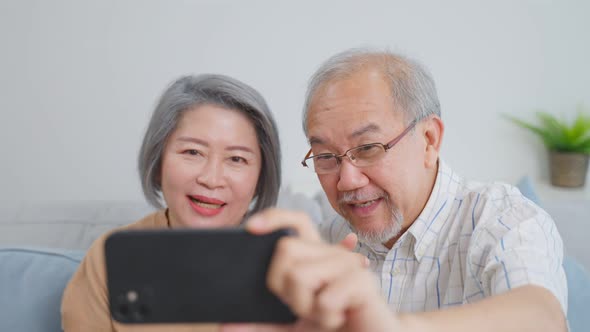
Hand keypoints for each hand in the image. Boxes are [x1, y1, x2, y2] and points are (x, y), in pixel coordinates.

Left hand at [221, 208, 397, 331]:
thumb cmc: (333, 329)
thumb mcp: (292, 328)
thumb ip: (262, 325)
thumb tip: (226, 326)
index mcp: (314, 257)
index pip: (294, 221)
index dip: (273, 218)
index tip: (249, 229)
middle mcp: (330, 254)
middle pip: (286, 248)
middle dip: (283, 287)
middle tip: (304, 306)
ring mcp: (347, 265)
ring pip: (299, 275)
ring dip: (307, 307)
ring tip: (326, 314)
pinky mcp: (362, 281)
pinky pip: (325, 297)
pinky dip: (326, 316)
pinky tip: (340, 317)